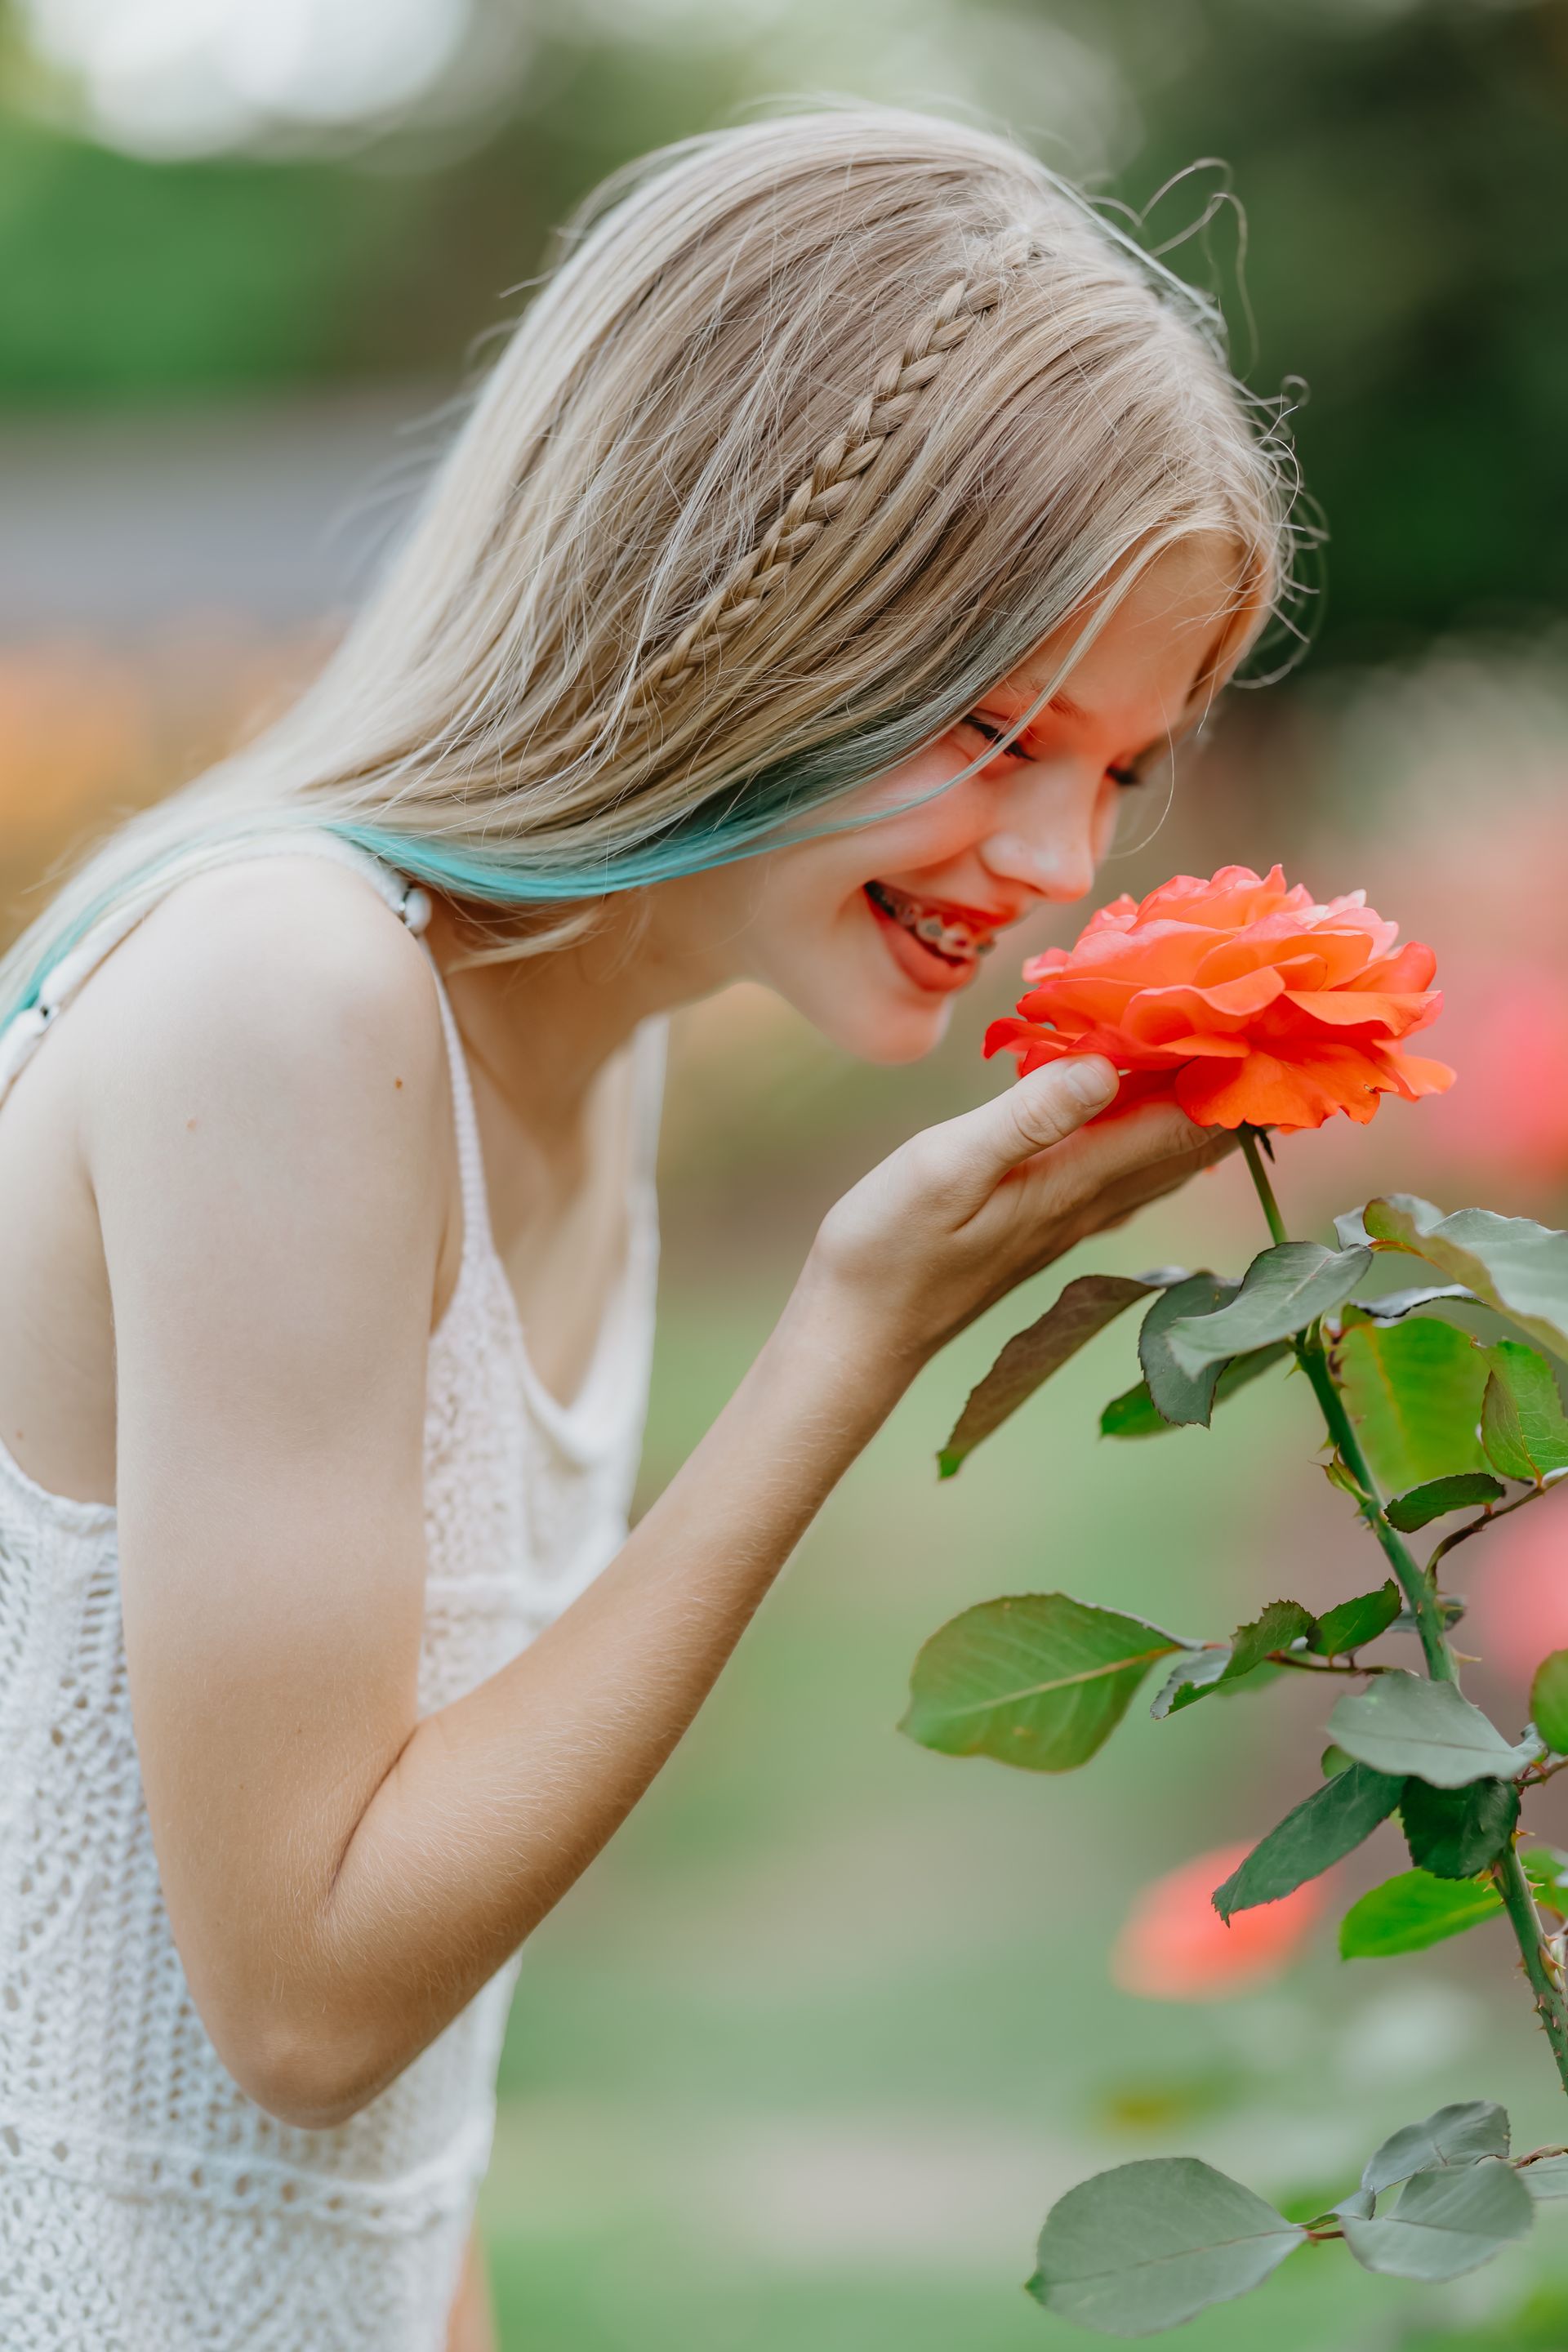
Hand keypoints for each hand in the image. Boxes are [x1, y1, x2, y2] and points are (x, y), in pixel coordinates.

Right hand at [803, 1059, 1235, 1369]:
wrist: (857, 1335)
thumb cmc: (888, 1251)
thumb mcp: (945, 1168)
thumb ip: (1028, 1117)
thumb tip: (1107, 1066)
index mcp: (1072, 1182)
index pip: (1178, 1122)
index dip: (1225, 1070)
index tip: (1267, 1016)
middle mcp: (1087, 1204)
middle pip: (1186, 1145)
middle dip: (1230, 1089)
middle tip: (1273, 1029)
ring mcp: (1067, 1220)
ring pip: (1161, 1163)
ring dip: (1199, 1115)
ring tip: (1235, 1065)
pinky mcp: (1043, 1225)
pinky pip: (1125, 1173)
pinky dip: (1152, 1135)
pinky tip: (1151, 1118)